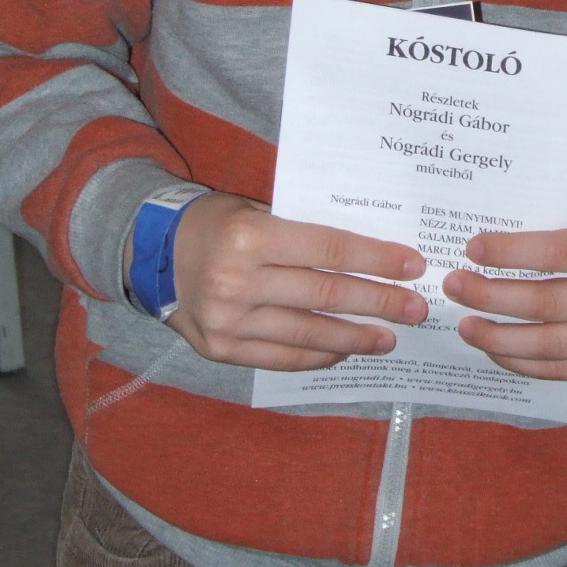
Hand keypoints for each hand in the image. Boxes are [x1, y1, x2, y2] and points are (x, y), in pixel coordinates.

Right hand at [151, 192, 426, 370]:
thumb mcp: (256, 209)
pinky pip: (283, 357)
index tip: (412, 265)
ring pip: (308, 333)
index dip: (377, 259)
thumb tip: (373, 253)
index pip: (329, 250)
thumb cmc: (217, 222)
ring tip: (389, 336)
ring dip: (356, 336)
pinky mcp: (221, 349)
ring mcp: (228, 321)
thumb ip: (304, 230)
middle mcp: (237, 280)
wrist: (152, 253)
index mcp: (250, 235)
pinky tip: (345, 350)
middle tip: (415, 307)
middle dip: (379, 302)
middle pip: (326, 295)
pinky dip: (319, 354)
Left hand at [441, 213, 566, 382]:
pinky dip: (521, 362)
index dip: (511, 252)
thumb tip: (487, 242)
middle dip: (491, 296)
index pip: (558, 253)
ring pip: (548, 345)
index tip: (472, 249)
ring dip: (498, 337)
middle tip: (455, 286)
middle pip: (546, 303)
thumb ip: (557, 229)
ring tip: (466, 325)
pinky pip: (559, 370)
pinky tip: (494, 348)